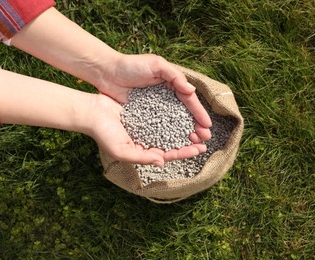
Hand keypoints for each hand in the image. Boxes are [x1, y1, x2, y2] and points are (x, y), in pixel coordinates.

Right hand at [88, 94, 207, 166]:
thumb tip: (162, 162)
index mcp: (143, 152)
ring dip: (183, 129)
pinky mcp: (144, 113)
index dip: (183, 153)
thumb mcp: (122, 150)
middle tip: (205, 139)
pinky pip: (162, 115)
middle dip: (188, 142)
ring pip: (169, 129)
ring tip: (197, 126)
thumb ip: (142, 158)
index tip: (198, 150)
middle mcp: (147, 141)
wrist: (92, 112)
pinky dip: (173, 115)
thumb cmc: (104, 134)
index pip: (167, 155)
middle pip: (172, 143)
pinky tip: (184, 111)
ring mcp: (146, 127)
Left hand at [93, 53, 211, 141]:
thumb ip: (174, 75)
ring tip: (194, 144)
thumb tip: (192, 91)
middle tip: (205, 139)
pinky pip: (157, 127)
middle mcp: (165, 98)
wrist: (107, 72)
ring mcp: (154, 108)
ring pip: (172, 123)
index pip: (188, 101)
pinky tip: (173, 144)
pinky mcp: (142, 116)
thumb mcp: (156, 64)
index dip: (198, 113)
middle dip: (195, 126)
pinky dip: (166, 135)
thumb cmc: (132, 65)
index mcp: (171, 84)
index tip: (207, 125)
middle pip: (183, 114)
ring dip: (184, 134)